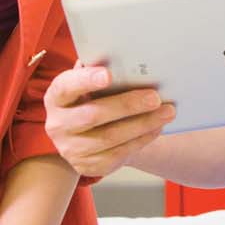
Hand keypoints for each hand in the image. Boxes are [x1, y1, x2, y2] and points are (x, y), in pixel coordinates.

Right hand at [43, 62, 174, 177]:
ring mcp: (71, 149)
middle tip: (155, 97)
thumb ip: (99, 71)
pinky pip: (118, 153)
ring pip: (110, 137)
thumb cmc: (94, 98)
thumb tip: (125, 57)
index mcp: (56, 97)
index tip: (109, 75)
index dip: (86, 81)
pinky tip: (157, 127)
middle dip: (127, 105)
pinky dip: (141, 139)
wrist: (89, 134)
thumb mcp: (90, 84)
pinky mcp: (88, 166)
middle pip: (93, 115)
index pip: (67, 87)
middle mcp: (58, 124)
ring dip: (143, 124)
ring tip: (167, 111)